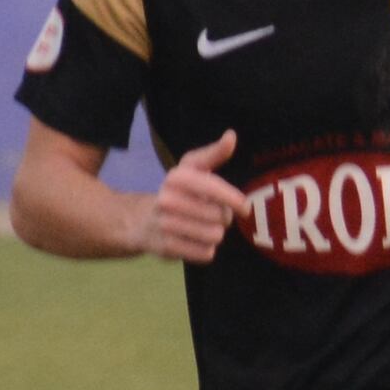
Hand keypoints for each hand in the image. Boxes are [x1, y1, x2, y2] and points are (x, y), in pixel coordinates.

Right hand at [140, 129, 246, 261]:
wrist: (144, 221)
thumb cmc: (179, 192)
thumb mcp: (193, 169)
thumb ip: (214, 154)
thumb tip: (231, 136)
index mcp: (176, 177)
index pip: (213, 188)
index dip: (233, 199)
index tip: (245, 208)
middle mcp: (167, 200)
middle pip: (220, 216)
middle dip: (223, 218)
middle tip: (213, 215)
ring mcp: (165, 225)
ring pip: (215, 236)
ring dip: (216, 234)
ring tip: (204, 227)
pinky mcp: (167, 248)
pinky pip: (206, 253)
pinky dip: (206, 249)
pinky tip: (195, 241)